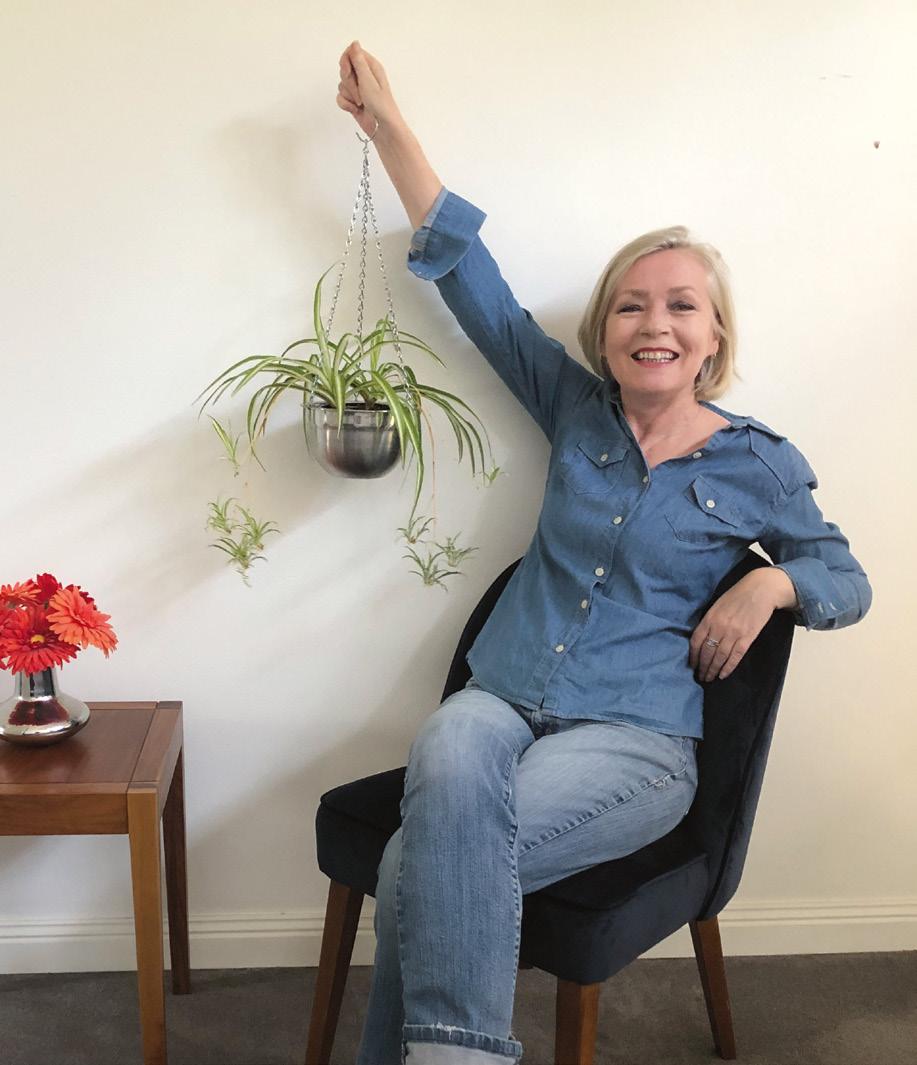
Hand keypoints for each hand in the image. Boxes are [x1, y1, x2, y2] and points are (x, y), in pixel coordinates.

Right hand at [337, 41, 402, 138]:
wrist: (383, 129)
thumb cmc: (381, 105)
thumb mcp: (368, 80)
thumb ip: (359, 61)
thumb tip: (354, 43)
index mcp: (371, 66)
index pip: (351, 52)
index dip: (346, 61)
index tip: (349, 72)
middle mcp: (364, 76)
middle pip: (344, 68)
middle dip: (348, 81)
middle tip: (359, 91)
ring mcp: (358, 89)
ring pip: (342, 84)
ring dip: (349, 95)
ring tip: (360, 103)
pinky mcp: (353, 101)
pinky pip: (341, 97)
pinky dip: (346, 105)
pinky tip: (355, 109)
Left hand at [689, 568, 796, 682]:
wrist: (761, 589)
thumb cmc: (738, 595)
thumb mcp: (718, 605)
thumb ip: (709, 620)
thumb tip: (702, 638)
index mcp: (710, 617)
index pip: (696, 641)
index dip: (693, 656)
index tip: (692, 665)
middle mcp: (719, 626)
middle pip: (707, 652)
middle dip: (702, 666)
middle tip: (700, 676)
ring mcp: (734, 633)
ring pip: (720, 656)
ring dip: (713, 670)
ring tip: (709, 678)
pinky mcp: (748, 637)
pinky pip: (736, 656)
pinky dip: (728, 667)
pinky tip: (723, 675)